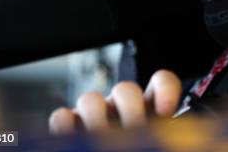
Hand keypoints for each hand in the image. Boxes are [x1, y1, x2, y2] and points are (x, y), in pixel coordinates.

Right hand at [48, 69, 181, 133]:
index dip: (165, 90)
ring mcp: (93, 113)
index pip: (161, 83)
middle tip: (134, 129)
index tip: (166, 111)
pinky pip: (61, 117)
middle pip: (125, 89)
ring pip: (90, 99)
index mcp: (149, 108)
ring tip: (102, 139)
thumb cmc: (138, 146)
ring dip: (95, 119)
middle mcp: (121, 106)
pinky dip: (65, 128)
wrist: (108, 150)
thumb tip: (159, 137)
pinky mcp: (68, 125)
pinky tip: (77, 141)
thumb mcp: (151, 142)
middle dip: (130, 108)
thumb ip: (157, 135)